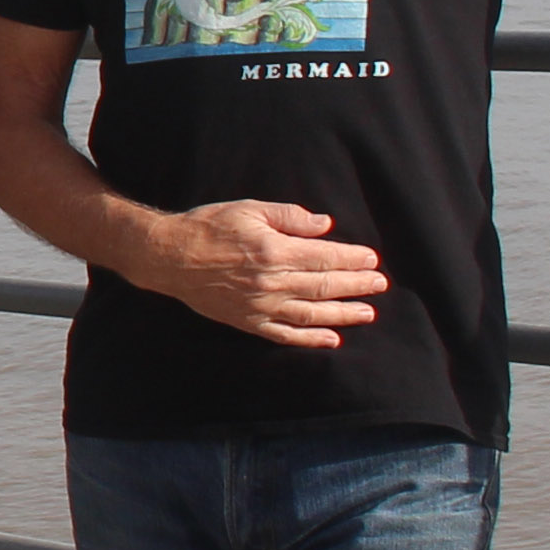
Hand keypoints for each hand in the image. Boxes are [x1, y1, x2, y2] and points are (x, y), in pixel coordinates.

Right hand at [143, 201, 386, 347]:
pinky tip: (332, 339)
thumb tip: (324, 225)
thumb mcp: (249, 209)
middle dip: (356, 285)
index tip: (372, 259)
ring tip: (368, 313)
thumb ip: (289, 217)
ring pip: (312, 314)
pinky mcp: (249, 322)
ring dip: (343, 314)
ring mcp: (261, 306)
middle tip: (380, 284)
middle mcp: (271, 282)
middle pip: (324, 287)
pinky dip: (311, 339)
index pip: (324, 258)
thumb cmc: (208, 227)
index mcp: (274, 252)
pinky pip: (285, 334)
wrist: (169, 256)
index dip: (351, 259)